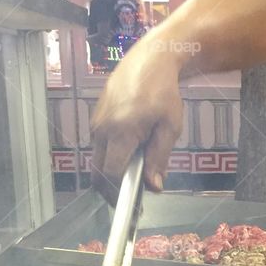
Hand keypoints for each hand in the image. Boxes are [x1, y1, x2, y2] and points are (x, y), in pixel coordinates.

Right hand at [91, 42, 183, 204]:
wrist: (150, 59)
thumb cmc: (163, 90)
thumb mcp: (169, 127)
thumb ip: (159, 159)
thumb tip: (153, 187)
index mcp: (121, 131)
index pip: (111, 174)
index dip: (119, 194)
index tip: (132, 206)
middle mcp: (102, 128)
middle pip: (98, 172)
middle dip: (113, 189)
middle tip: (132, 198)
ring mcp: (96, 123)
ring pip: (98, 160)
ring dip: (112, 172)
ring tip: (135, 173)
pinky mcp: (96, 119)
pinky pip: (99, 147)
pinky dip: (110, 157)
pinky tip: (129, 155)